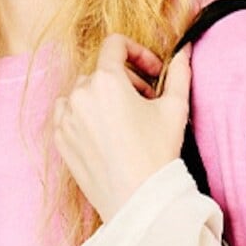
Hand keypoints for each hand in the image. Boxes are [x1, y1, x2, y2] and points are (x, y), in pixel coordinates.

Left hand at [50, 32, 192, 223]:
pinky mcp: (61, 141)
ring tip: (123, 119)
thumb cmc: (158, 154)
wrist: (139, 201)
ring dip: (101, 97)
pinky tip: (105, 133)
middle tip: (146, 102)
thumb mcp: (175, 109)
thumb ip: (179, 73)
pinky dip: (83, 116)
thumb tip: (185, 49)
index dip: (138, 52)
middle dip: (125, 80)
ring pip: (81, 92)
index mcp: (106, 80)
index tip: (152, 72)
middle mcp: (80, 95)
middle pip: (101, 71)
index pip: (115, 45)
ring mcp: (66, 119)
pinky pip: (67, 115)